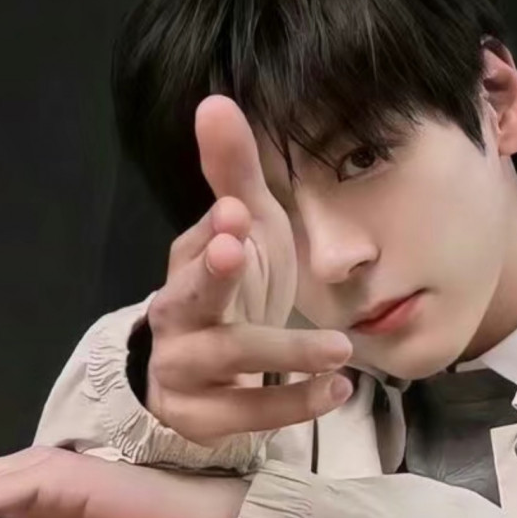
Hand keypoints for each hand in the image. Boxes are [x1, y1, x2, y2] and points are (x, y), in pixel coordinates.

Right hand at [145, 95, 353, 444]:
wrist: (210, 367)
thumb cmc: (236, 285)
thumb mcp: (245, 227)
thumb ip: (232, 171)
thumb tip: (214, 101)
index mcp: (188, 263)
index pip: (194, 243)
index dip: (213, 229)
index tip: (238, 212)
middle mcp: (177, 313)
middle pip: (186, 298)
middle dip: (212, 276)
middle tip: (238, 247)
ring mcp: (184, 369)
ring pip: (224, 361)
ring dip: (281, 352)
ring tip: (339, 348)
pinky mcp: (202, 416)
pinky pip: (245, 415)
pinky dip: (293, 403)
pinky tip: (338, 388)